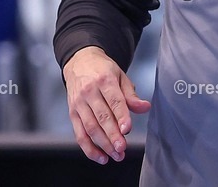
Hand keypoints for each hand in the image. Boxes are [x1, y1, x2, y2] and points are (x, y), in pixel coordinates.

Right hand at [63, 46, 150, 164]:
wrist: (79, 61)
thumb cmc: (102, 70)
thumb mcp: (120, 76)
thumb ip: (131, 95)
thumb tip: (145, 107)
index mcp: (104, 80)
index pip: (114, 100)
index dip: (121, 116)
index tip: (127, 129)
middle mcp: (89, 92)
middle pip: (101, 117)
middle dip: (112, 135)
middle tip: (122, 149)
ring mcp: (78, 103)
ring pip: (90, 128)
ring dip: (103, 144)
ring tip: (116, 155)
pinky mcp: (72, 113)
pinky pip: (79, 134)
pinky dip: (88, 148)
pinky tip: (100, 156)